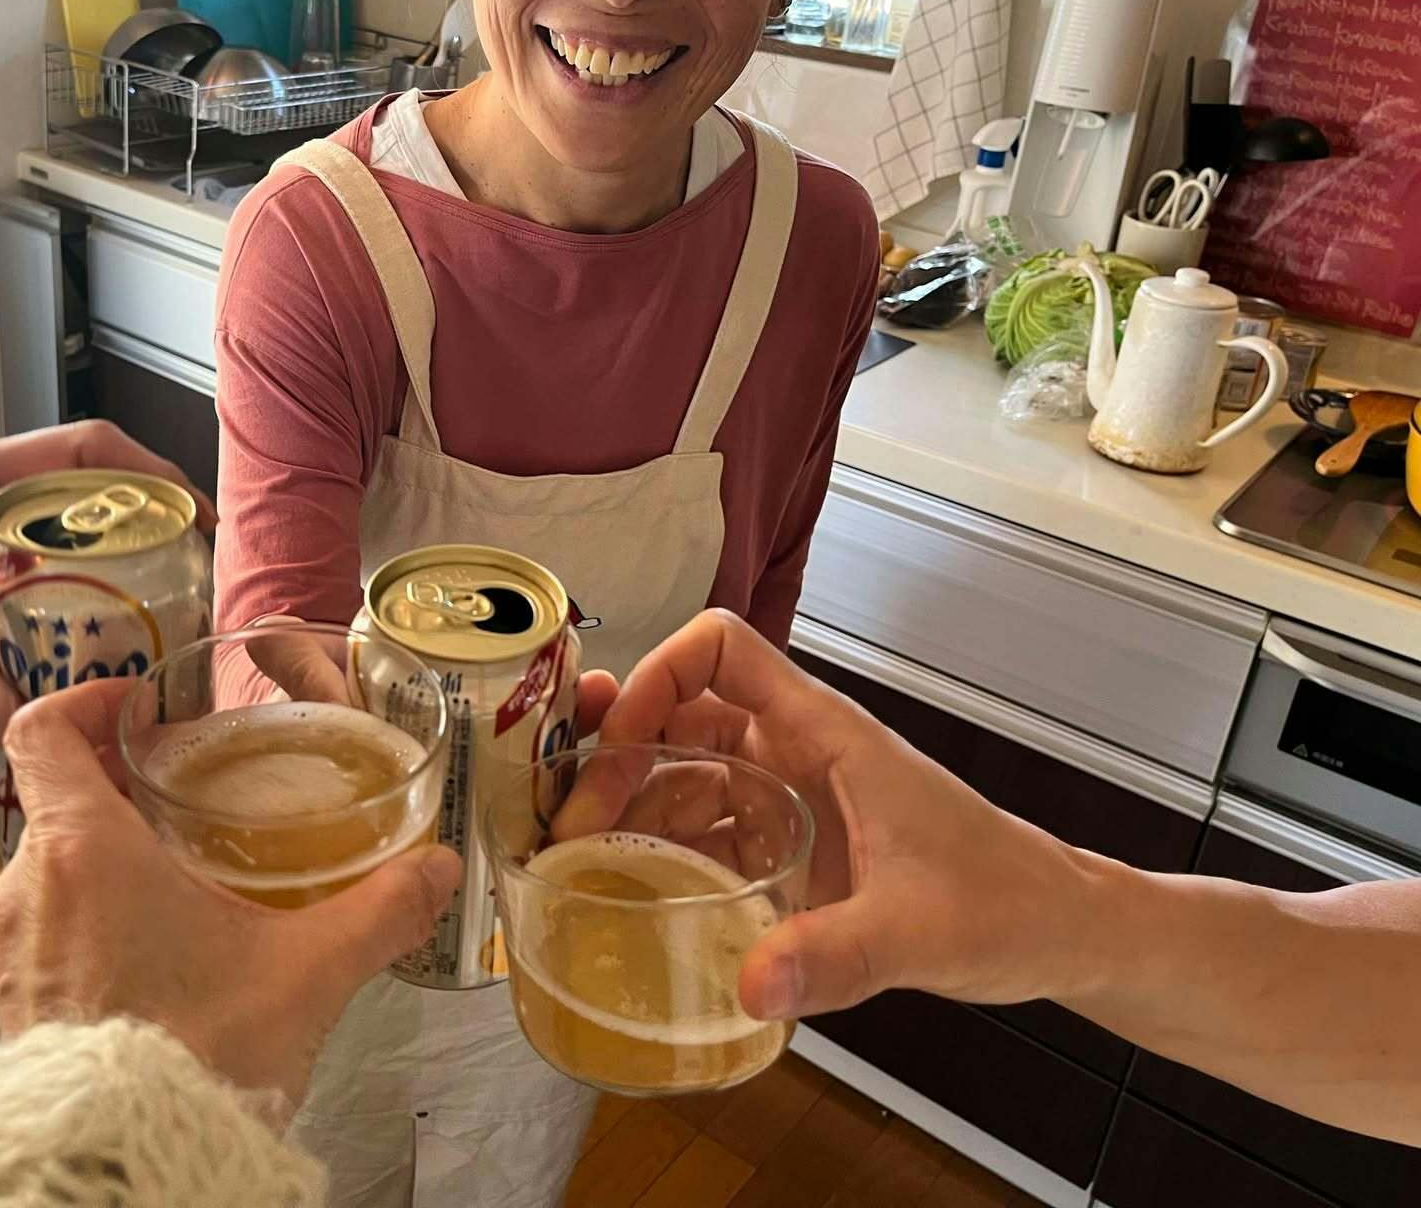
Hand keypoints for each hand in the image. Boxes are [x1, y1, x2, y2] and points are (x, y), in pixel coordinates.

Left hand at [0, 422, 213, 746]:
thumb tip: (24, 726)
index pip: (84, 451)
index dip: (150, 476)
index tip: (196, 521)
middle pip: (103, 493)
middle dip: (159, 530)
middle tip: (202, 583)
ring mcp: (0, 538)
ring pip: (92, 538)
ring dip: (139, 569)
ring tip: (183, 617)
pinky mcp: (1, 579)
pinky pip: (71, 579)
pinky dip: (105, 605)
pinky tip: (131, 648)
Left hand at [0, 679, 461, 1104]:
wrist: (122, 1168)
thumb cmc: (200, 1051)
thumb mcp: (306, 972)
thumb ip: (377, 910)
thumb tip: (438, 868)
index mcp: (82, 845)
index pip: (43, 729)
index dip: (86, 700)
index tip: (141, 707)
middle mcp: (28, 885)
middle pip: (56, 797)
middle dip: (121, 788)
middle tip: (189, 795)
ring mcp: (10, 950)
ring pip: (50, 867)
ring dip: (106, 857)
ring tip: (184, 878)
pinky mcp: (13, 1005)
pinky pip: (44, 930)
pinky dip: (91, 918)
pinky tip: (159, 953)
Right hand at [572, 610, 1102, 1022]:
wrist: (1060, 933)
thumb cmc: (1007, 902)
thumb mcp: (919, 931)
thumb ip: (836, 956)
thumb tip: (750, 983)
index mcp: (825, 734)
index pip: (720, 651)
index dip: (657, 675)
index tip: (619, 744)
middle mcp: (797, 755)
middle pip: (681, 716)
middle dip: (617, 753)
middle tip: (574, 823)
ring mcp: (792, 801)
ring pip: (686, 776)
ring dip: (630, 806)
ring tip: (580, 859)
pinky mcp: (794, 851)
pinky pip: (709, 834)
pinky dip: (663, 852)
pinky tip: (631, 894)